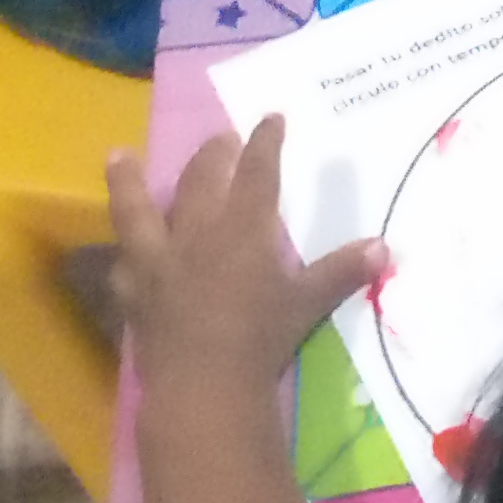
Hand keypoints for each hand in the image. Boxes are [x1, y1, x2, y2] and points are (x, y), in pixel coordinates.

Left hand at [107, 115, 376, 396]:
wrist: (203, 384)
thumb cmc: (261, 339)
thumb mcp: (308, 304)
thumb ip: (342, 271)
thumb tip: (383, 246)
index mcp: (243, 228)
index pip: (258, 171)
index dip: (266, 142)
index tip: (271, 118)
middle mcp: (197, 233)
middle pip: (201, 179)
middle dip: (213, 154)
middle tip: (221, 139)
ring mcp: (159, 261)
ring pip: (137, 210)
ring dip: (128, 181)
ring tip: (119, 155)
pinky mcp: (134, 293)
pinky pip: (123, 266)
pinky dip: (124, 256)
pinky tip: (123, 255)